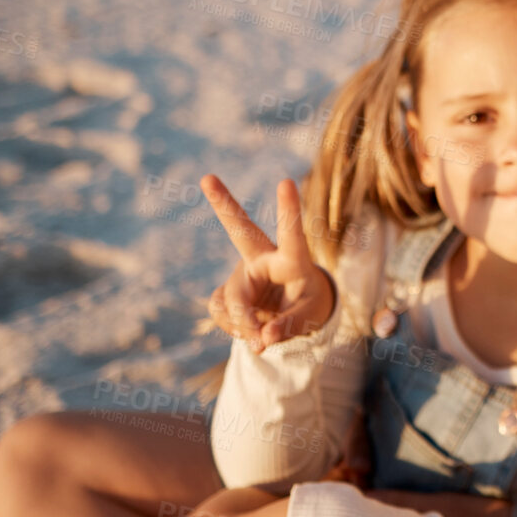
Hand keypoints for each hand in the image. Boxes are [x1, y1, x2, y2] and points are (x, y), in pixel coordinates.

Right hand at [203, 175, 334, 350]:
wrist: (294, 310)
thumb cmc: (307, 302)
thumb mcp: (309, 316)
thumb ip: (289, 326)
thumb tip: (262, 338)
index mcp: (293, 259)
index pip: (292, 234)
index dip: (289, 210)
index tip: (286, 181)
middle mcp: (263, 259)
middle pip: (240, 231)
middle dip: (223, 204)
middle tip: (207, 178)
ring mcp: (241, 273)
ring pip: (231, 300)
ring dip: (243, 324)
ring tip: (260, 339)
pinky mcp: (225, 290)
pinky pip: (220, 312)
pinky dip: (234, 328)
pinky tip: (247, 330)